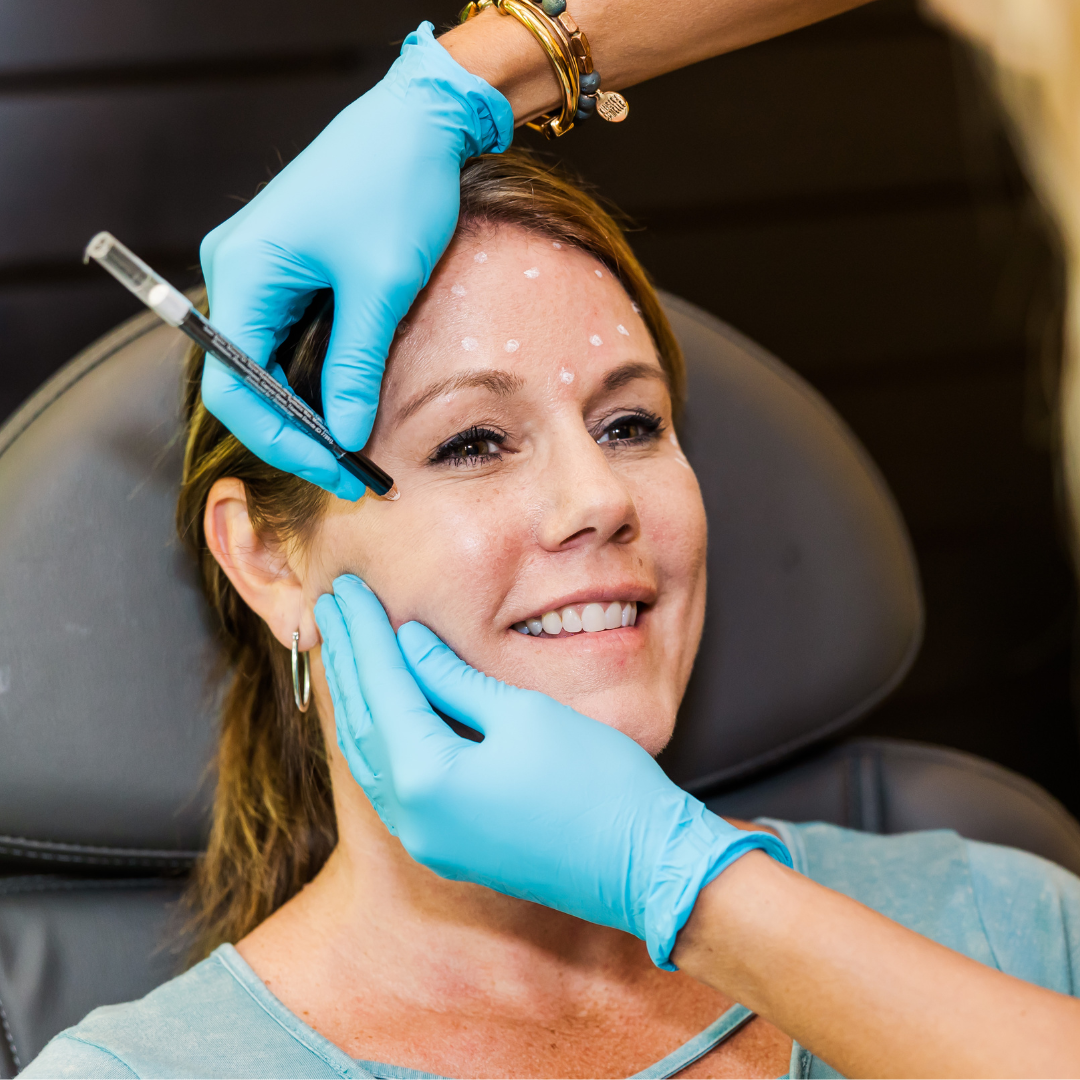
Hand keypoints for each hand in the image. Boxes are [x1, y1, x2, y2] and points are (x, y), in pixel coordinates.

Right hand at [199, 23, 511, 498]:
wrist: (416, 121)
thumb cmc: (396, 186)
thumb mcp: (381, 288)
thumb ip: (356, 367)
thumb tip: (345, 435)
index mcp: (244, 273)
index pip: (237, 387)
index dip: (283, 441)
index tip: (336, 471)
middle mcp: (236, 273)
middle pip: (243, 382)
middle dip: (293, 434)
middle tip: (349, 471)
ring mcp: (256, 270)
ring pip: (263, 366)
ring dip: (301, 411)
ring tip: (349, 449)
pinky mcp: (284, 270)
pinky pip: (282, 340)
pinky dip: (308, 379)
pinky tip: (341, 405)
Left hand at [315, 575, 790, 968]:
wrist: (647, 866)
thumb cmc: (597, 783)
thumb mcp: (523, 713)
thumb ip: (454, 679)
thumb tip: (410, 644)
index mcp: (426, 780)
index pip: (381, 687)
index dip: (364, 632)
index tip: (348, 587)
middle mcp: (412, 819)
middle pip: (363, 721)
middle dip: (347, 659)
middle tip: (332, 606)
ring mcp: (426, 841)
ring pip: (371, 756)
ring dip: (357, 698)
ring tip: (344, 647)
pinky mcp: (447, 848)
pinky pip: (393, 783)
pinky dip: (381, 736)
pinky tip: (379, 706)